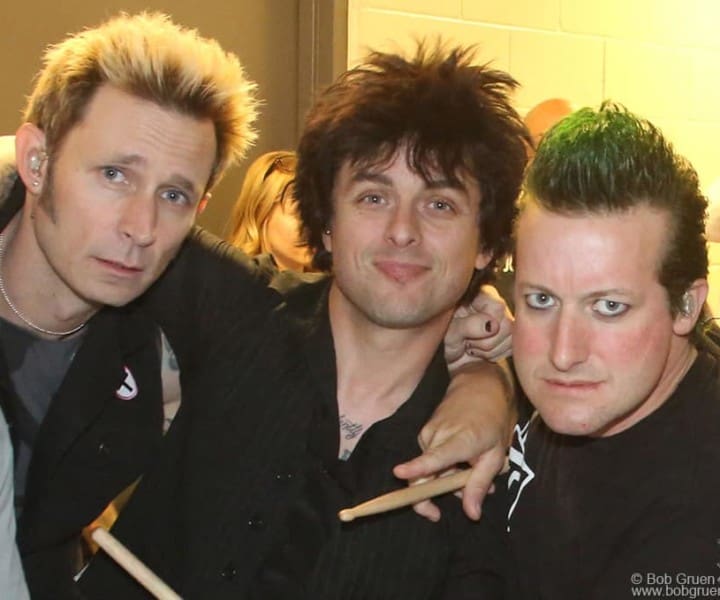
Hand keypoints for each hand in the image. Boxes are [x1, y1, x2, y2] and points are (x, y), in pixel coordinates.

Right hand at [393, 361, 513, 520]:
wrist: (479, 386)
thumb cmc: (492, 420)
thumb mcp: (495, 456)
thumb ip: (480, 484)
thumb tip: (471, 515)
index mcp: (458, 441)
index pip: (433, 458)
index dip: (416, 468)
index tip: (398, 473)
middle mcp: (437, 436)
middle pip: (423, 476)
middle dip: (438, 494)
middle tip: (464, 500)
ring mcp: (427, 433)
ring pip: (428, 470)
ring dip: (446, 479)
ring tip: (471, 474)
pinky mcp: (424, 433)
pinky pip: (429, 459)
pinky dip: (444, 467)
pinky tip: (462, 462)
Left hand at [445, 285, 512, 371]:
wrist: (444, 358)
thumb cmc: (442, 340)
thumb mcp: (449, 332)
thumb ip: (468, 325)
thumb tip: (492, 325)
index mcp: (479, 295)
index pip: (497, 307)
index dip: (485, 325)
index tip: (467, 335)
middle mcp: (494, 305)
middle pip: (508, 325)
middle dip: (486, 341)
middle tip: (467, 343)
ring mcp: (502, 321)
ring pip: (511, 340)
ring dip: (489, 350)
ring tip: (471, 347)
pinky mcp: (506, 337)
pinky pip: (511, 350)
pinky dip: (495, 356)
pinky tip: (480, 353)